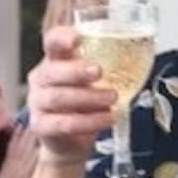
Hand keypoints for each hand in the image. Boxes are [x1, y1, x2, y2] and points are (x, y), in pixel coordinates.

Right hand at [26, 25, 116, 165]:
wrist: (71, 140)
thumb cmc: (84, 102)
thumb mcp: (93, 79)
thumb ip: (107, 64)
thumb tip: (139, 49)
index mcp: (54, 60)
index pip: (52, 42)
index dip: (61, 37)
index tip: (76, 38)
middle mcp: (42, 79)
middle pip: (52, 71)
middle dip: (76, 71)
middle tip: (99, 71)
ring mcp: (38, 103)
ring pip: (58, 97)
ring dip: (89, 97)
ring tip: (112, 98)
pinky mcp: (41, 126)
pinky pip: (64, 123)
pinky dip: (89, 121)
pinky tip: (107, 117)